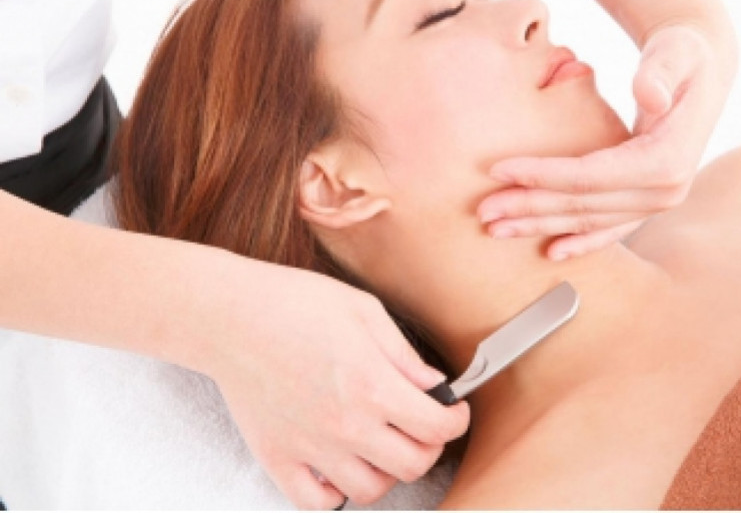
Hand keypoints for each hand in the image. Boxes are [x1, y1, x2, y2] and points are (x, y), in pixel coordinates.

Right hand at [191, 256, 469, 508]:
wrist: (229, 315)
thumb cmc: (294, 302)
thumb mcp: (363, 310)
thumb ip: (403, 354)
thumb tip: (434, 385)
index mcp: (372, 384)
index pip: (437, 427)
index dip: (456, 420)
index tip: (453, 411)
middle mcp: (346, 425)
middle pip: (413, 465)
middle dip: (430, 446)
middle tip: (423, 426)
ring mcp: (311, 447)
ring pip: (370, 489)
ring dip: (387, 470)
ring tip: (382, 444)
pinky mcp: (277, 457)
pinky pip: (316, 502)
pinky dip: (335, 493)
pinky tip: (339, 465)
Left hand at [477, 24, 735, 259]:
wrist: (701, 73)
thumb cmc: (681, 55)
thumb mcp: (676, 51)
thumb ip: (660, 70)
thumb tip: (649, 96)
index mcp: (667, 160)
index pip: (589, 175)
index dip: (541, 174)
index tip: (497, 169)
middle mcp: (665, 192)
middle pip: (582, 205)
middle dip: (528, 207)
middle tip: (482, 211)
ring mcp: (657, 204)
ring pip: (587, 222)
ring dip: (539, 226)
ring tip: (495, 229)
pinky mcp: (646, 204)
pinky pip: (607, 230)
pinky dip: (578, 241)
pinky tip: (549, 252)